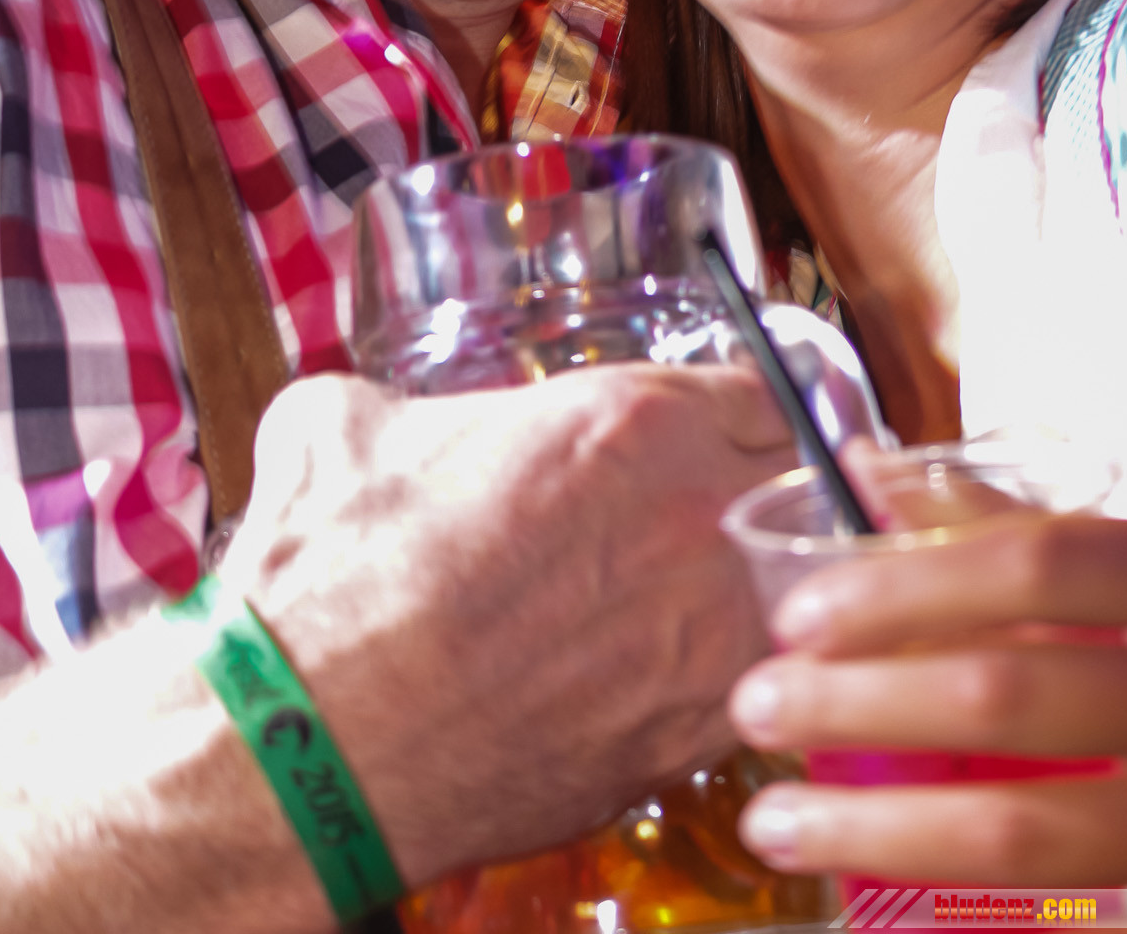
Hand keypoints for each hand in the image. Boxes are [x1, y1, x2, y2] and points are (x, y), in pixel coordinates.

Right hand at [226, 363, 794, 886]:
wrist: (316, 739)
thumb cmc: (333, 580)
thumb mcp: (350, 427)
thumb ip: (405, 402)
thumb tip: (385, 413)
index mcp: (630, 420)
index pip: (765, 388)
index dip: (747, 410)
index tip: (734, 430)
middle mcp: (694, 514)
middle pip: (807, 479)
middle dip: (782, 485)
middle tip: (743, 508)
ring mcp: (708, 629)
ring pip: (810, 586)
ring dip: (784, 581)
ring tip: (732, 596)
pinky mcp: (695, 731)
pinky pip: (769, 681)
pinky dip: (749, 673)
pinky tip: (695, 674)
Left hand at [728, 512, 1126, 884]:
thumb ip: (1021, 527)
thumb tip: (866, 476)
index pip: (1046, 561)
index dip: (911, 583)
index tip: (799, 614)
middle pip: (1023, 692)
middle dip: (866, 703)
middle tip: (757, 708)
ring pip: (1042, 830)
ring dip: (889, 825)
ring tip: (775, 819)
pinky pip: (1096, 921)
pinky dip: (985, 910)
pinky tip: (895, 907)